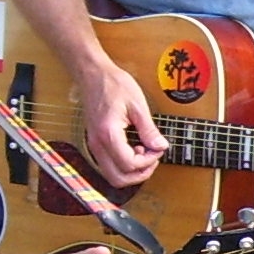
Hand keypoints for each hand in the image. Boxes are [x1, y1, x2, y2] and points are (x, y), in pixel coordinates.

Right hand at [74, 63, 165, 188]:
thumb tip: (161, 147)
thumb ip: (149, 130)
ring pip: (112, 175)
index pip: (129, 164)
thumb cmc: (113, 84)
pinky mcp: (95, 143)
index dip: (148, 161)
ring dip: (131, 171)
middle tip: (153, 157)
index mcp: (108, 134)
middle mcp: (97, 144)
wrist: (93, 75)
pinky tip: (134, 149)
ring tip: (143, 152)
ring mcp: (94, 145)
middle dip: (140, 173)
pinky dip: (123, 164)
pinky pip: (109, 165)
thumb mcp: (138, 105)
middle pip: (118, 179)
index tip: (158, 149)